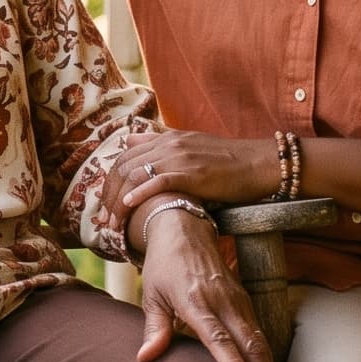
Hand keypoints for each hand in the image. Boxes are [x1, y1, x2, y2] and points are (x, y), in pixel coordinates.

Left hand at [105, 132, 279, 224]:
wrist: (259, 163)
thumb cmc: (227, 160)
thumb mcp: (190, 143)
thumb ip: (159, 140)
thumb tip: (130, 138)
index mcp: (166, 138)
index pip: (124, 156)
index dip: (109, 181)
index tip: (104, 204)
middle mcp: (168, 144)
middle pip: (124, 167)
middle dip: (108, 195)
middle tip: (102, 220)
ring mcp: (180, 157)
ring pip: (136, 175)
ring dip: (119, 202)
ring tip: (112, 224)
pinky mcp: (192, 172)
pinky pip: (159, 181)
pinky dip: (140, 194)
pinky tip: (129, 207)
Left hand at [132, 203, 283, 361]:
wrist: (185, 228)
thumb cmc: (163, 265)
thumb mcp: (152, 294)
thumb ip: (154, 328)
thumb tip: (145, 359)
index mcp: (196, 301)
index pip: (219, 338)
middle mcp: (223, 301)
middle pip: (250, 344)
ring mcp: (237, 299)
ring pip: (260, 340)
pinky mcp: (244, 299)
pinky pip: (258, 332)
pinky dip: (266, 357)